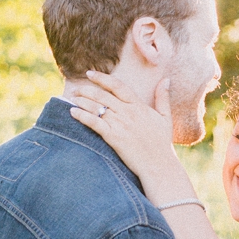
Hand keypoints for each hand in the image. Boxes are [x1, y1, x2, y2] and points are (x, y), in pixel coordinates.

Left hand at [68, 71, 194, 203]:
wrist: (159, 165)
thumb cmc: (162, 143)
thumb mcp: (165, 117)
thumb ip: (163, 97)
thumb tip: (166, 79)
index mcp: (139, 106)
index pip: (118, 85)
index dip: (102, 78)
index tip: (90, 74)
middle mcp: (128, 112)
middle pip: (103, 95)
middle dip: (86, 90)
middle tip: (76, 89)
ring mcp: (120, 125)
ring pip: (96, 107)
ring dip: (82, 101)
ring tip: (72, 98)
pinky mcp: (113, 137)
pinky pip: (94, 123)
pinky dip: (82, 116)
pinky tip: (72, 112)